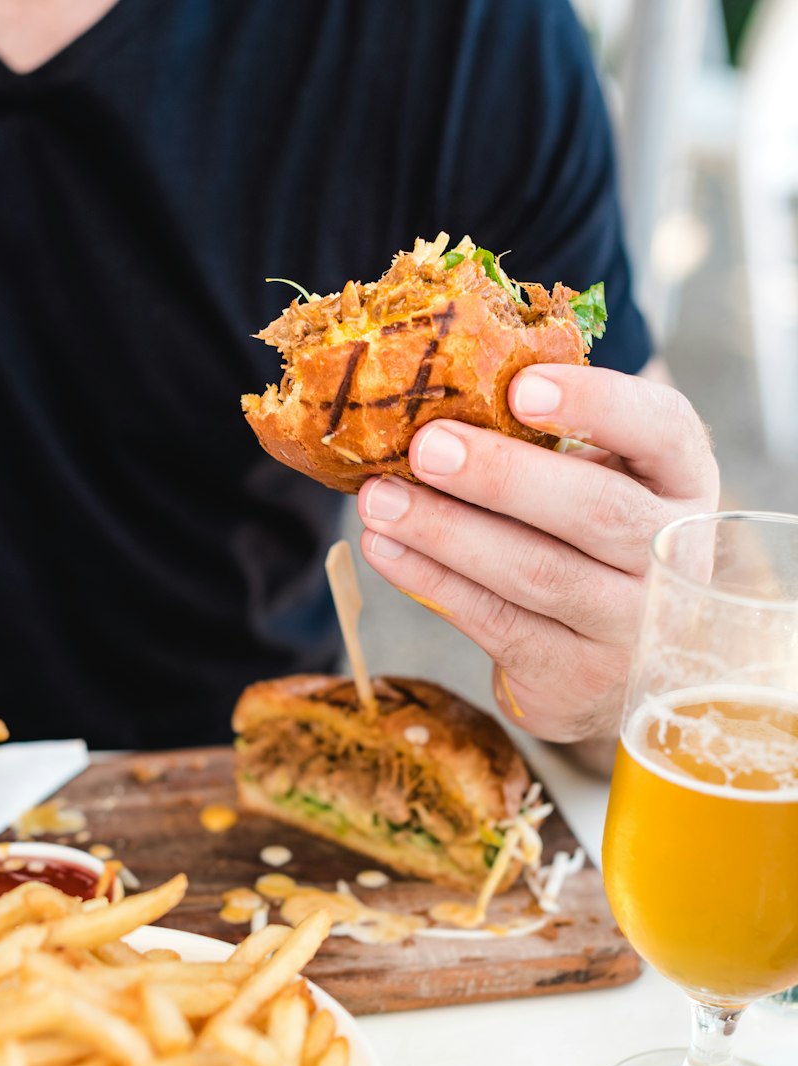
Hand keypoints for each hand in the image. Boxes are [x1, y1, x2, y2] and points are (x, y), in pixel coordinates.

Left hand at [357, 364, 718, 742]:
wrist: (615, 664)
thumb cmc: (590, 544)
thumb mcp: (604, 481)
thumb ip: (552, 443)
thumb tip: (437, 400)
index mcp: (684, 483)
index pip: (666, 430)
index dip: (597, 405)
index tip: (520, 388)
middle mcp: (674, 557)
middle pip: (597, 509)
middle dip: (502, 475)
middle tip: (426, 447)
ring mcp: (632, 627)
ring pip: (537, 573)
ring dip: (447, 532)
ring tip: (380, 501)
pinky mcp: (576, 677)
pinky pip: (497, 623)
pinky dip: (433, 582)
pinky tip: (386, 550)